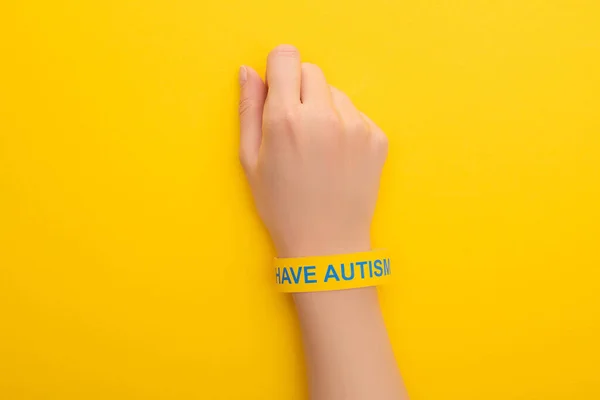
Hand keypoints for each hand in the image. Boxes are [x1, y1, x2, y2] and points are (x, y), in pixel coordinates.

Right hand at [238, 45, 387, 257]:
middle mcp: (324, 116)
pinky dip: (346, 127)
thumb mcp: (250, 161)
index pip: (286, 57)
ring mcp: (356, 127)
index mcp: (286, 119)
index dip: (278, 69)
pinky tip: (337, 157)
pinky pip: (357, 114)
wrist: (326, 244)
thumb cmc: (281, 206)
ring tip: (318, 147)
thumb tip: (249, 71)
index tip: (278, 88)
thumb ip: (249, 109)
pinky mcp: (378, 139)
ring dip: (325, 108)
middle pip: (312, 71)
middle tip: (296, 127)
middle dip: (300, 89)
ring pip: (336, 93)